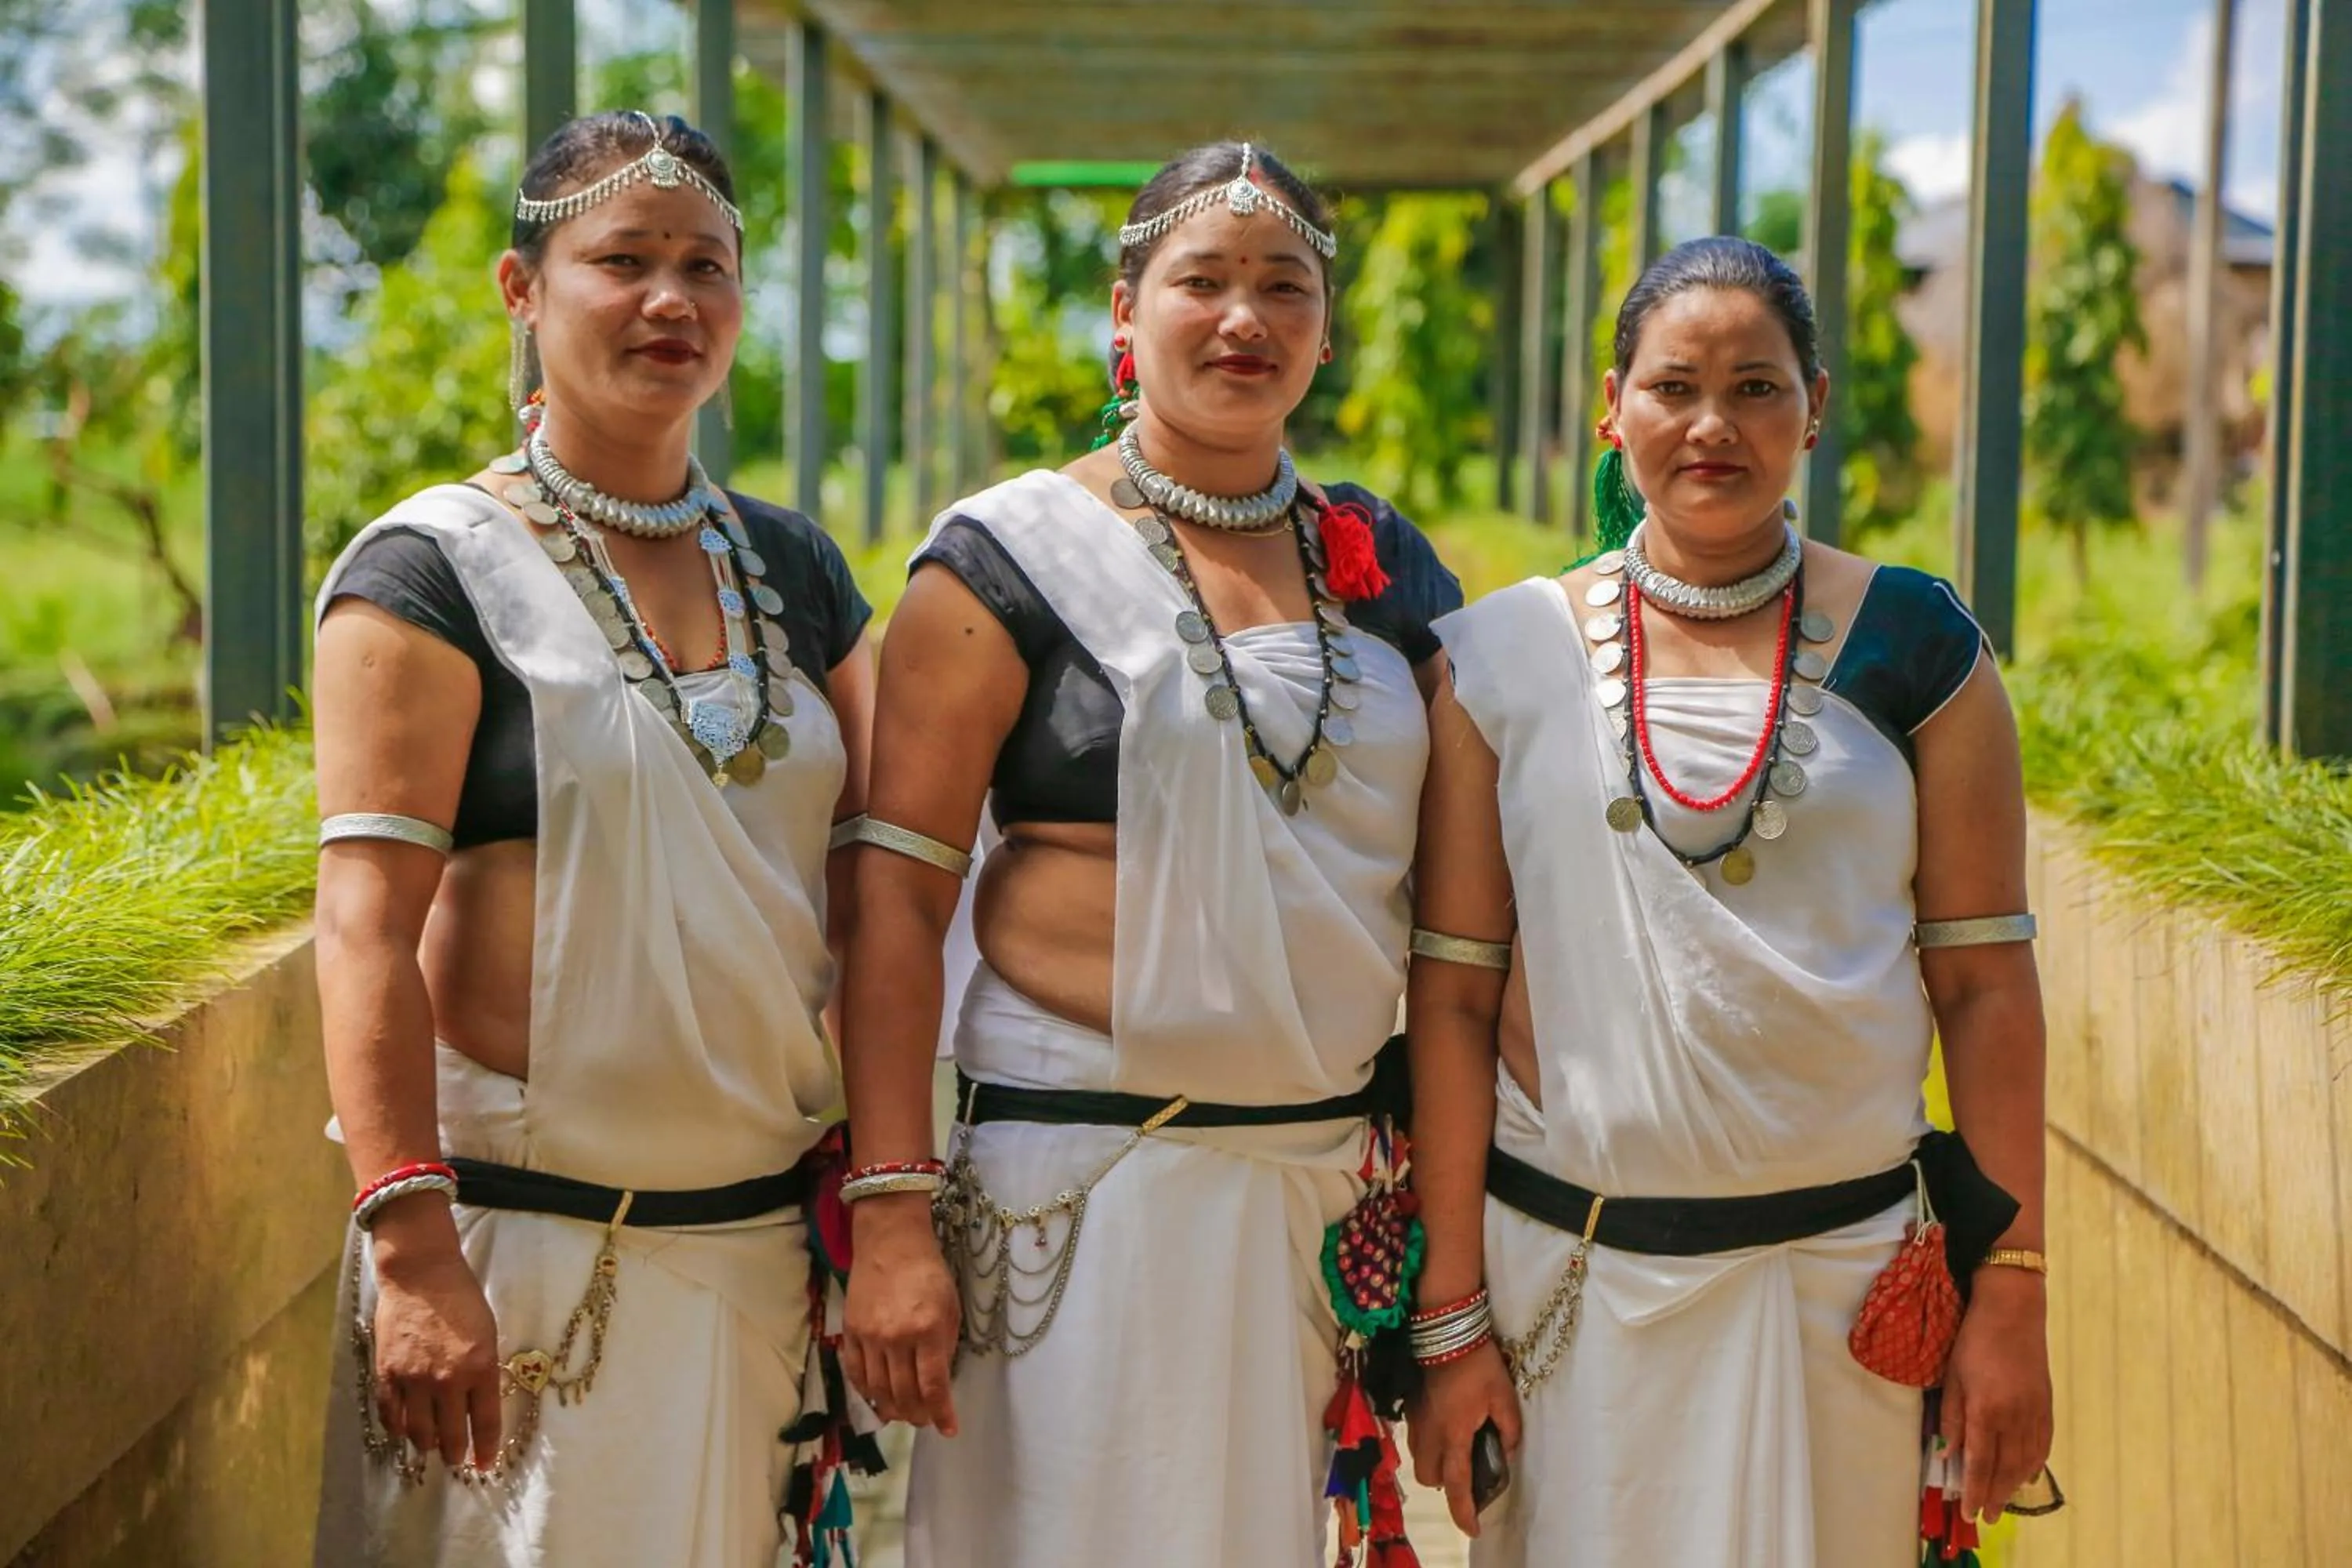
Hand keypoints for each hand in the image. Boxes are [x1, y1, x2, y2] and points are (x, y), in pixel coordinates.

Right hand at [368, 1205, 502, 1472]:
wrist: (421, 1274)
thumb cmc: (462, 1298)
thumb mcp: (488, 1334)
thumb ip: (484, 1371)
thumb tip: (479, 1404)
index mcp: (480, 1367)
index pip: (486, 1422)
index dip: (486, 1449)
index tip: (485, 1465)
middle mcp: (447, 1380)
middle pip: (450, 1435)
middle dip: (455, 1453)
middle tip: (456, 1459)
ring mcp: (414, 1380)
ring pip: (418, 1432)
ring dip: (426, 1445)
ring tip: (431, 1448)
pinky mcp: (387, 1374)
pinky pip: (391, 1415)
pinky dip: (398, 1428)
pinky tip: (404, 1431)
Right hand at [842, 1194, 962, 1434]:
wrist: (890, 1243)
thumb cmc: (929, 1273)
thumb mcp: (950, 1307)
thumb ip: (945, 1346)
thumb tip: (938, 1383)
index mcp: (927, 1330)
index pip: (933, 1386)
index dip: (941, 1413)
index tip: (949, 1429)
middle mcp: (896, 1338)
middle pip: (904, 1394)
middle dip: (918, 1415)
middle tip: (926, 1420)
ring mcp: (869, 1337)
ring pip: (878, 1390)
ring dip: (893, 1409)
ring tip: (904, 1415)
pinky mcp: (850, 1332)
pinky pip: (856, 1373)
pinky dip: (867, 1393)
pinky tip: (877, 1400)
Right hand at [1405, 1339, 1522, 1535]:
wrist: (1446, 1329)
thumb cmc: (1479, 1364)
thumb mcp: (1504, 1397)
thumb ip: (1508, 1429)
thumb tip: (1505, 1449)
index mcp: (1454, 1435)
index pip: (1456, 1484)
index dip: (1464, 1511)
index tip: (1473, 1529)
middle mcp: (1429, 1433)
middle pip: (1430, 1477)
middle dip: (1445, 1483)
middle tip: (1466, 1472)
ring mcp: (1416, 1419)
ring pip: (1420, 1458)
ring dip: (1436, 1463)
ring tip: (1457, 1448)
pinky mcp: (1410, 1405)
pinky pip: (1417, 1437)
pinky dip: (1429, 1443)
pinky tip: (1446, 1426)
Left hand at [1941, 1267, 2052, 1522]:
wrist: (2014, 1311)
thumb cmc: (1974, 1340)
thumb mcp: (1953, 1376)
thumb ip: (1951, 1417)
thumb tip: (1949, 1454)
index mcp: (1987, 1409)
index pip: (1980, 1461)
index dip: (1975, 1489)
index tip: (1969, 1512)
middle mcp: (2015, 1416)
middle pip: (2006, 1467)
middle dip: (1995, 1495)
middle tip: (1986, 1517)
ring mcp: (2035, 1412)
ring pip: (2026, 1460)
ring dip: (2013, 1486)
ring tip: (2002, 1502)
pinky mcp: (2047, 1405)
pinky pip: (2042, 1444)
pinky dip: (2033, 1464)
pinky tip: (2025, 1475)